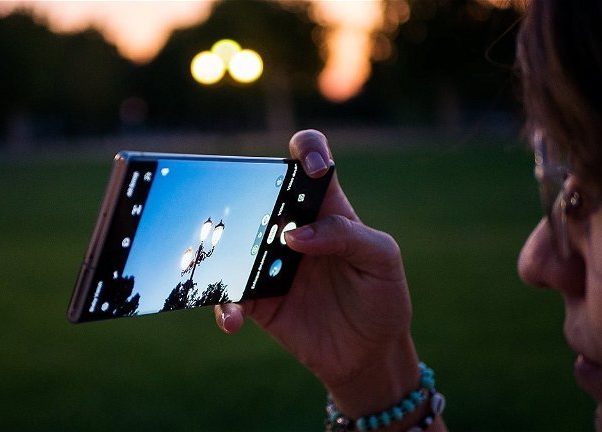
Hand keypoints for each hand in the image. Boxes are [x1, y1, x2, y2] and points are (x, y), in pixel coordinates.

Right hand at [214, 130, 419, 417]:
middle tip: (247, 218)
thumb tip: (294, 235)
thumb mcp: (381, 260)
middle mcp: (292, 228)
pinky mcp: (257, 298)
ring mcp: (269, 262)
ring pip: (231, 242)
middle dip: (242, 194)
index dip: (307, 151)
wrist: (368, 355)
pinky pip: (228, 294)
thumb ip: (347, 236)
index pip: (311, 162)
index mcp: (327, 210)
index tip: (310, 169)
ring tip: (227, 269)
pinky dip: (225, 306)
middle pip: (257, 194)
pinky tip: (233, 320)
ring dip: (219, 250)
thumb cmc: (382, 297)